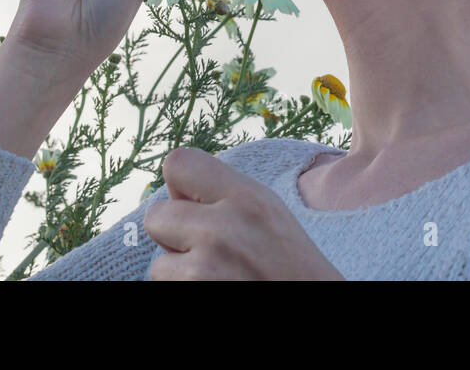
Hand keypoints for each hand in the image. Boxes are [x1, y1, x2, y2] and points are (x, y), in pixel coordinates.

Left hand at [143, 147, 345, 279]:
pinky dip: (185, 291)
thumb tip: (173, 193)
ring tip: (218, 277)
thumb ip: (224, 195)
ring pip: (158, 265)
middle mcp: (223, 229)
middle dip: (174, 236)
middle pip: (155, 216)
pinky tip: (217, 289)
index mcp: (247, 198)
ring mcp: (206, 269)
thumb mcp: (269, 214)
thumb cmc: (291, 267)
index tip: (195, 205)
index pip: (177, 163)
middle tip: (207, 251)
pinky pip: (165, 288)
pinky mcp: (195, 295)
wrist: (314, 306)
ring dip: (180, 274)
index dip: (180, 186)